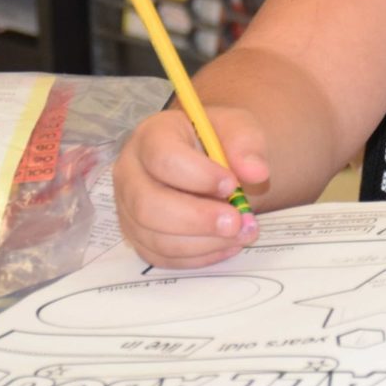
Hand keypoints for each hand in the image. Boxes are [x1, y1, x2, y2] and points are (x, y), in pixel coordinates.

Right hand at [114, 107, 270, 268]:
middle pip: (148, 205)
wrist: (211, 161)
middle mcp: (130, 172)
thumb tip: (256, 171)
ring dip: (203, 243)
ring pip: (155, 238)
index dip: (198, 176)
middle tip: (236, 222)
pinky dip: (198, 256)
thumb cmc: (218, 141)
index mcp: (151, 136)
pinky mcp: (139, 236)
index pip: (163, 158)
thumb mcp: (238, 129)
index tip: (231, 184)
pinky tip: (226, 244)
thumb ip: (247, 145)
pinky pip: (162, 257)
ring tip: (240, 233)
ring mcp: (129, 208)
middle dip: (197, 219)